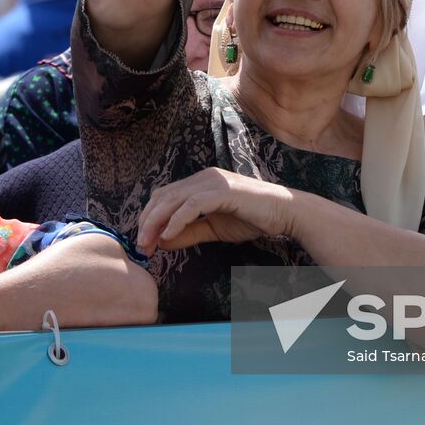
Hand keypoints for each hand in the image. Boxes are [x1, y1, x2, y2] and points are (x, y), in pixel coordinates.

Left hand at [136, 167, 295, 254]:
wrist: (284, 213)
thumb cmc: (252, 219)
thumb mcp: (213, 228)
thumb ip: (188, 233)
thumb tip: (160, 242)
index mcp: (199, 183)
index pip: (164, 196)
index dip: (149, 218)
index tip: (143, 242)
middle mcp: (203, 177)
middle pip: (163, 196)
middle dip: (147, 222)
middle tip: (140, 247)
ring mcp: (213, 182)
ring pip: (173, 199)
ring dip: (156, 223)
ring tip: (148, 244)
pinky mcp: (223, 191)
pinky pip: (192, 205)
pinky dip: (176, 221)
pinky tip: (167, 236)